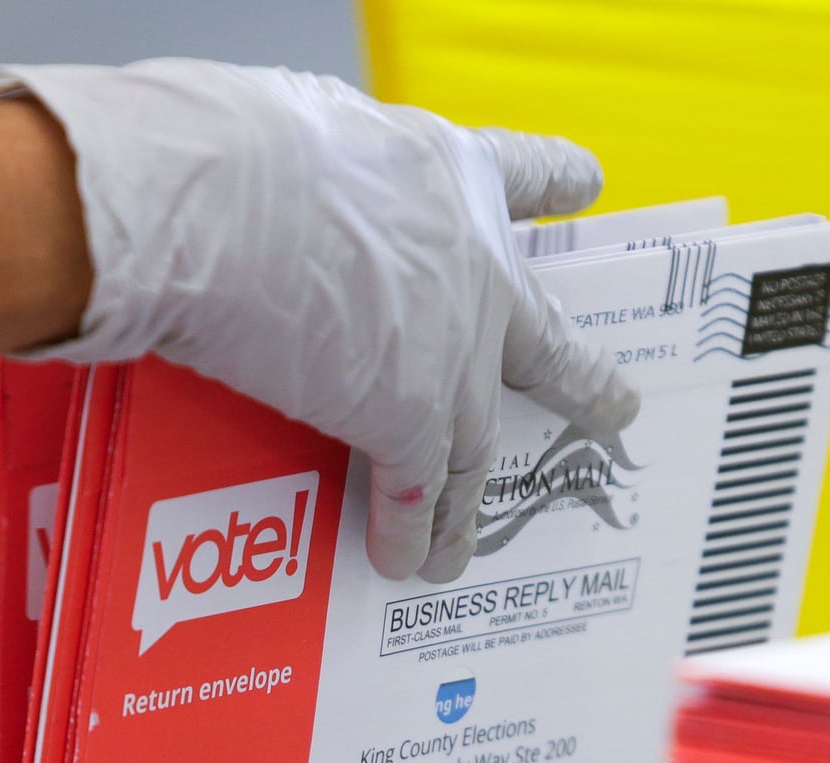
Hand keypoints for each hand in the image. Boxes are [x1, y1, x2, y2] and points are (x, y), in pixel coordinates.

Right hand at [0, 60, 639, 582]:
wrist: (217, 203)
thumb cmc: (233, 149)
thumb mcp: (302, 134)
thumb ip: (328, 180)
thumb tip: (291, 201)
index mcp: (441, 171)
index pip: (515, 170)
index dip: (551, 180)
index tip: (586, 185)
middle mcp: (469, 263)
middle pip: (540, 335)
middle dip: (576, 379)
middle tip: (613, 405)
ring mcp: (451, 350)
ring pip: (479, 441)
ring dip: (474, 498)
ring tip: (473, 541)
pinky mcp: (408, 416)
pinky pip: (417, 490)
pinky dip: (411, 531)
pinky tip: (405, 561)